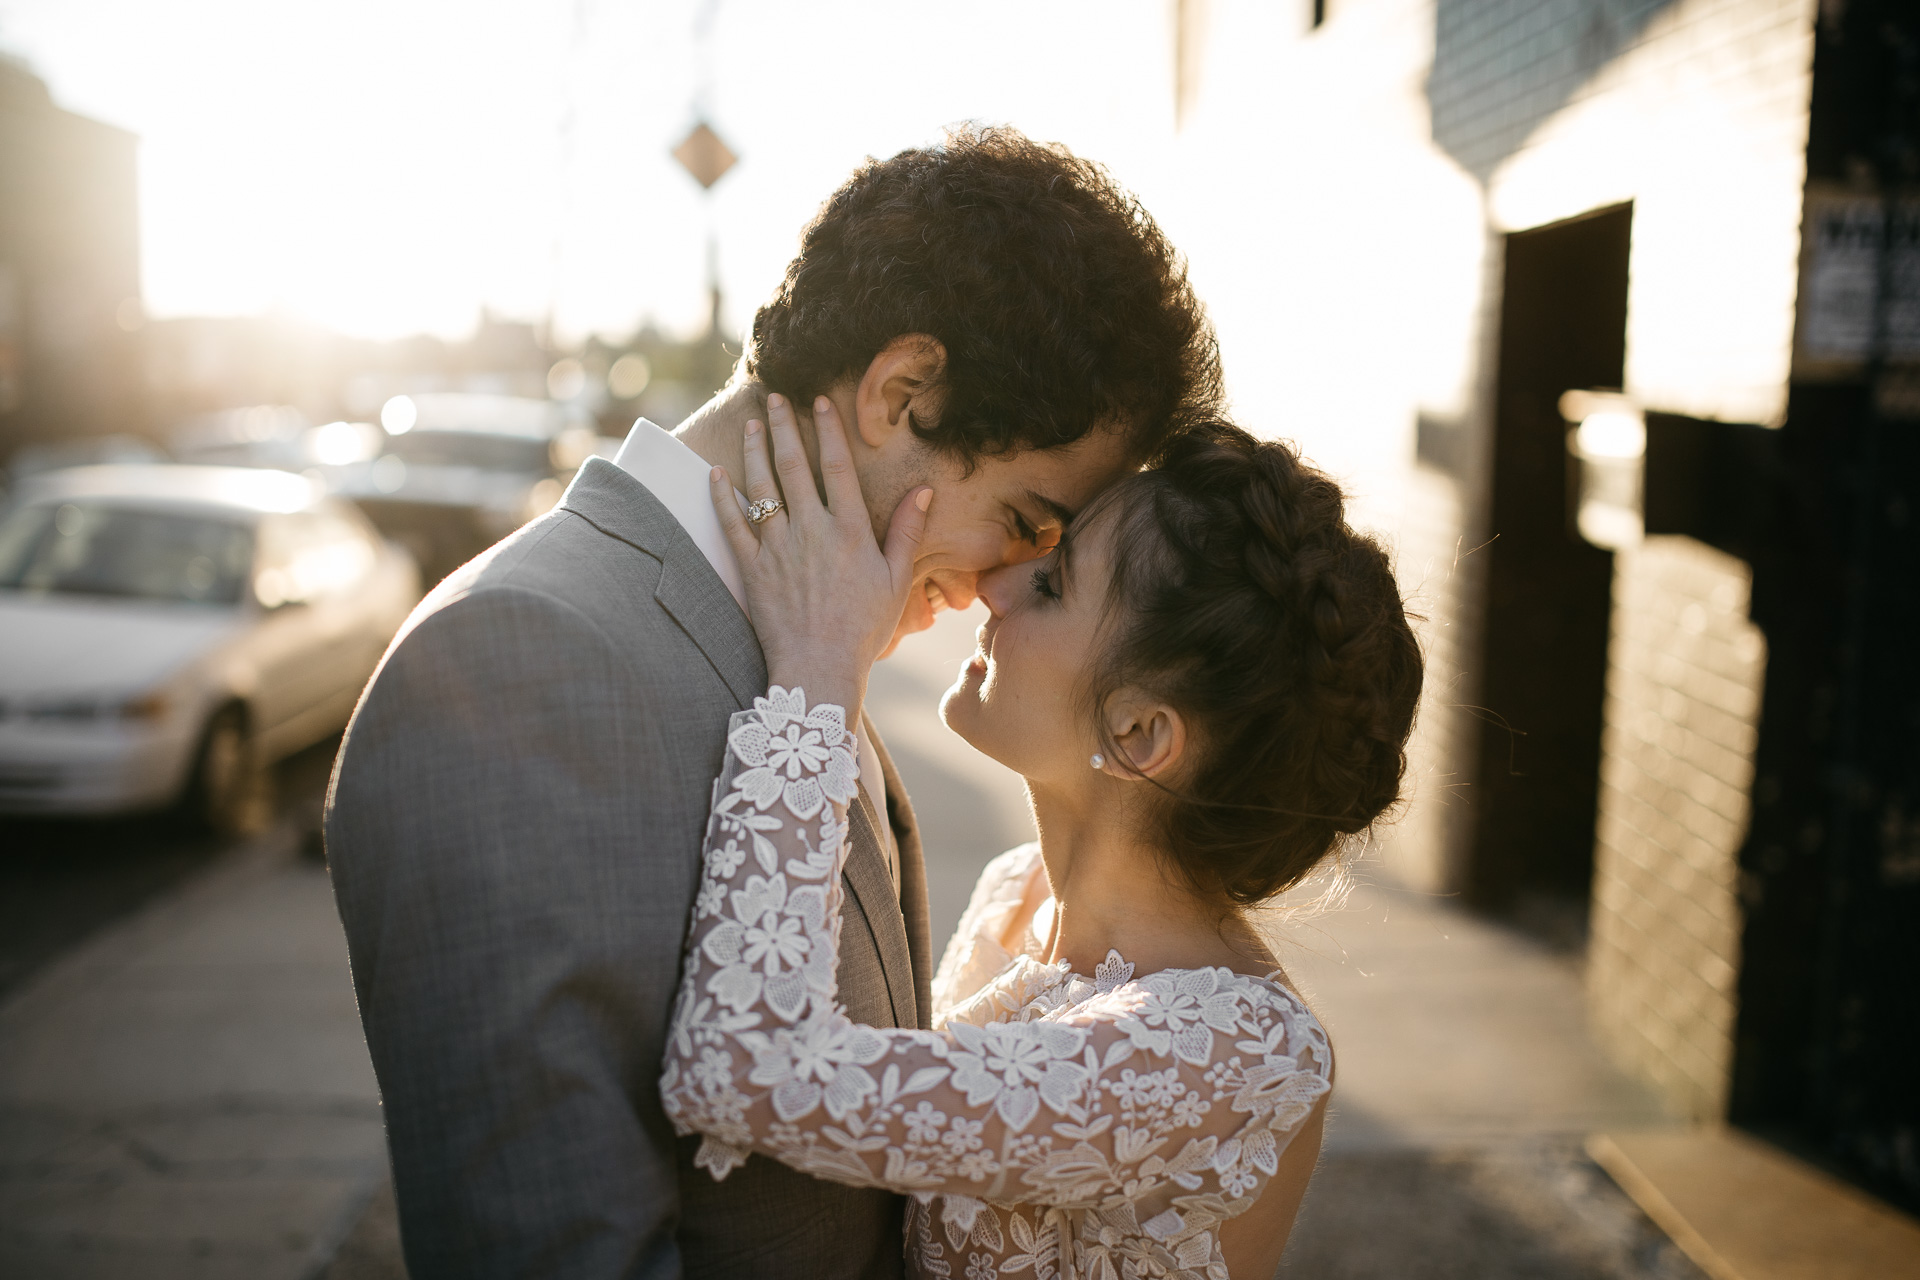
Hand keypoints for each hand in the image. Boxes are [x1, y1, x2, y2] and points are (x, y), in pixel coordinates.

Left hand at [710, 393, 931, 714]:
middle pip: (794, 467)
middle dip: (784, 428)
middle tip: (775, 398)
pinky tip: (717, 473)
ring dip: (755, 451)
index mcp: (850, 532)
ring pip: (762, 488)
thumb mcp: (896, 581)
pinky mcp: (753, 569)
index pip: (837, 468)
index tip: (820, 402)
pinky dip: (723, 498)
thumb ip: (907, 532)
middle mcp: (812, 531)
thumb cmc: (863, 629)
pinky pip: (733, 525)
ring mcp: (778, 549)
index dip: (828, 431)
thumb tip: (924, 491)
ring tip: (754, 423)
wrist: (819, 667)